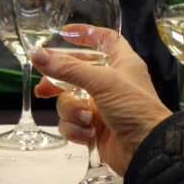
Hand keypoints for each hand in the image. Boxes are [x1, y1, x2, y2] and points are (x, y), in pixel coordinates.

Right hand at [32, 24, 170, 175]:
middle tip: (44, 88)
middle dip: (58, 82)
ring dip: (72, 110)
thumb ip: (67, 68)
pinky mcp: (92, 127)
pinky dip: (75, 128)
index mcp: (121, 63)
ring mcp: (100, 105)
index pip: (105, 39)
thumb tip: (36, 54)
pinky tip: (88, 133)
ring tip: (85, 118)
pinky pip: (70, 122)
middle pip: (75, 72)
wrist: (147, 151)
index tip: (64, 32)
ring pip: (68, 100)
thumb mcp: (102, 82)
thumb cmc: (133, 108)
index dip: (86, 33)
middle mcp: (110, 82)